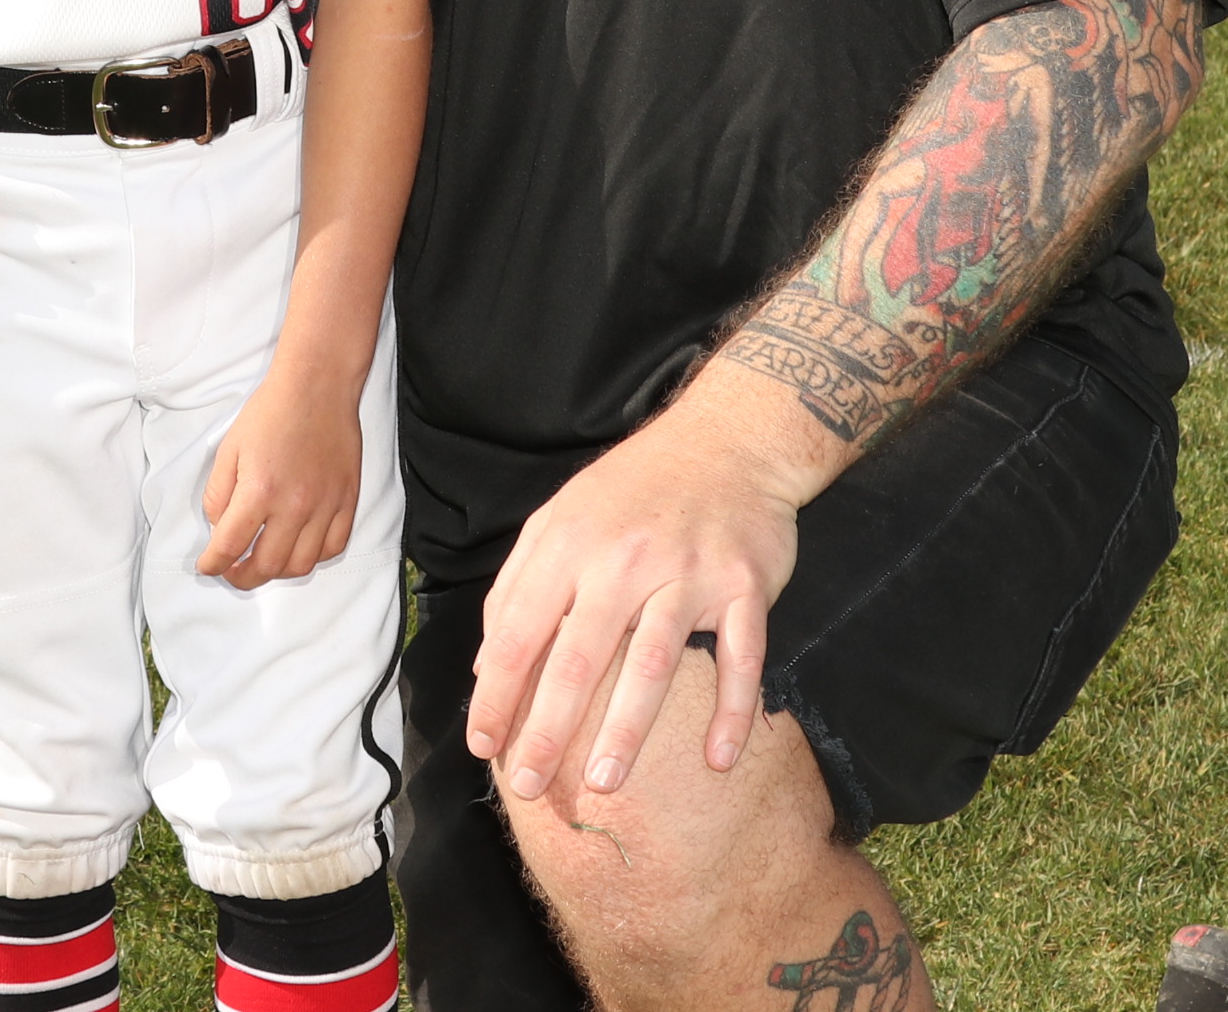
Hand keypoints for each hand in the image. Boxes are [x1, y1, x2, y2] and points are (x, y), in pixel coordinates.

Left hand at [193, 365, 362, 591]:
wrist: (317, 386)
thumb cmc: (271, 412)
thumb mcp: (228, 449)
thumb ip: (218, 494)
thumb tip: (220, 528)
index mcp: (259, 489)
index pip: (229, 546)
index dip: (213, 564)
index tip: (208, 566)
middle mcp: (294, 504)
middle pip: (266, 566)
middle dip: (242, 577)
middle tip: (232, 572)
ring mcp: (325, 505)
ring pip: (301, 565)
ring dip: (277, 572)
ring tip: (264, 562)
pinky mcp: (347, 500)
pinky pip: (334, 547)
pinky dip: (314, 557)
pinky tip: (298, 548)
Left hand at [467, 390, 805, 799]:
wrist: (729, 440)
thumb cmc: (634, 488)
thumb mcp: (560, 517)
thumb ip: (518, 585)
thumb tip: (484, 665)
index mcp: (570, 545)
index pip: (519, 632)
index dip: (497, 695)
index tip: (484, 746)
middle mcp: (624, 560)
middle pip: (578, 659)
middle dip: (549, 729)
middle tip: (533, 787)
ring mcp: (688, 574)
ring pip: (652, 664)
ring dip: (627, 730)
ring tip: (604, 784)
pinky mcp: (744, 585)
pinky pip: (740, 657)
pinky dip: (732, 710)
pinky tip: (718, 759)